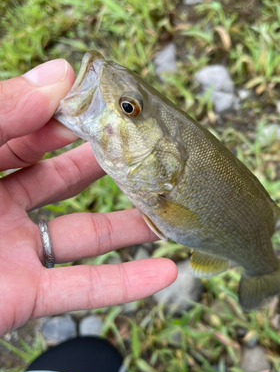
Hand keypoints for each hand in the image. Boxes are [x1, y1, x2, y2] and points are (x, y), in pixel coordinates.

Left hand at [0, 59, 176, 335]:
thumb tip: (60, 74)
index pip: (28, 127)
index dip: (69, 113)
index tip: (113, 101)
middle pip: (63, 177)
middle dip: (108, 162)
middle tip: (151, 148)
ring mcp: (11, 251)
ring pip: (83, 234)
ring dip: (130, 224)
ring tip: (172, 206)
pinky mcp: (21, 297)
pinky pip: (82, 290)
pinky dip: (125, 284)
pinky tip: (167, 271)